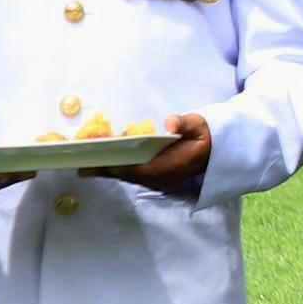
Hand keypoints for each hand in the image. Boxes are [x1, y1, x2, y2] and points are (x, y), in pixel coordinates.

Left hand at [98, 111, 215, 191]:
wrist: (221, 152)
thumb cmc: (207, 136)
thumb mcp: (199, 126)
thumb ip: (185, 123)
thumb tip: (171, 123)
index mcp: (168, 167)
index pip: (135, 169)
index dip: (113, 167)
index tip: (93, 165)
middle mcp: (161, 178)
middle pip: (127, 175)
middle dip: (105, 170)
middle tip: (81, 166)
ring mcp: (160, 180)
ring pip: (129, 177)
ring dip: (110, 171)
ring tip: (89, 165)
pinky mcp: (158, 178)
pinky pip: (134, 175)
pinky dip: (119, 170)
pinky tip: (107, 163)